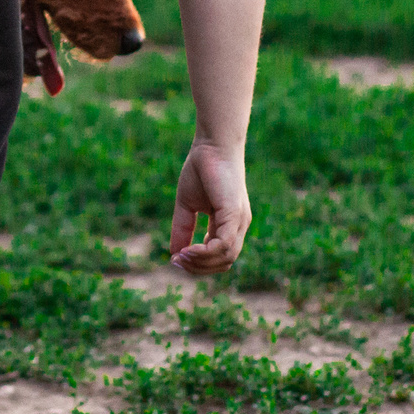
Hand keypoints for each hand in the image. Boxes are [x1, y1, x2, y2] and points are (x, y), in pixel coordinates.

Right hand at [169, 140, 250, 273]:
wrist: (212, 146)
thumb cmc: (201, 170)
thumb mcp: (187, 205)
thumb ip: (183, 229)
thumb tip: (174, 255)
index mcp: (229, 224)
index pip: (220, 257)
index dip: (199, 264)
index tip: (177, 259)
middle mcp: (238, 226)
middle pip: (224, 263)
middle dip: (199, 267)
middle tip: (178, 261)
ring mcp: (239, 221)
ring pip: (226, 258)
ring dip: (201, 262)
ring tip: (182, 255)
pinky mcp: (235, 214)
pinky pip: (224, 245)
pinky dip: (205, 252)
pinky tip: (189, 249)